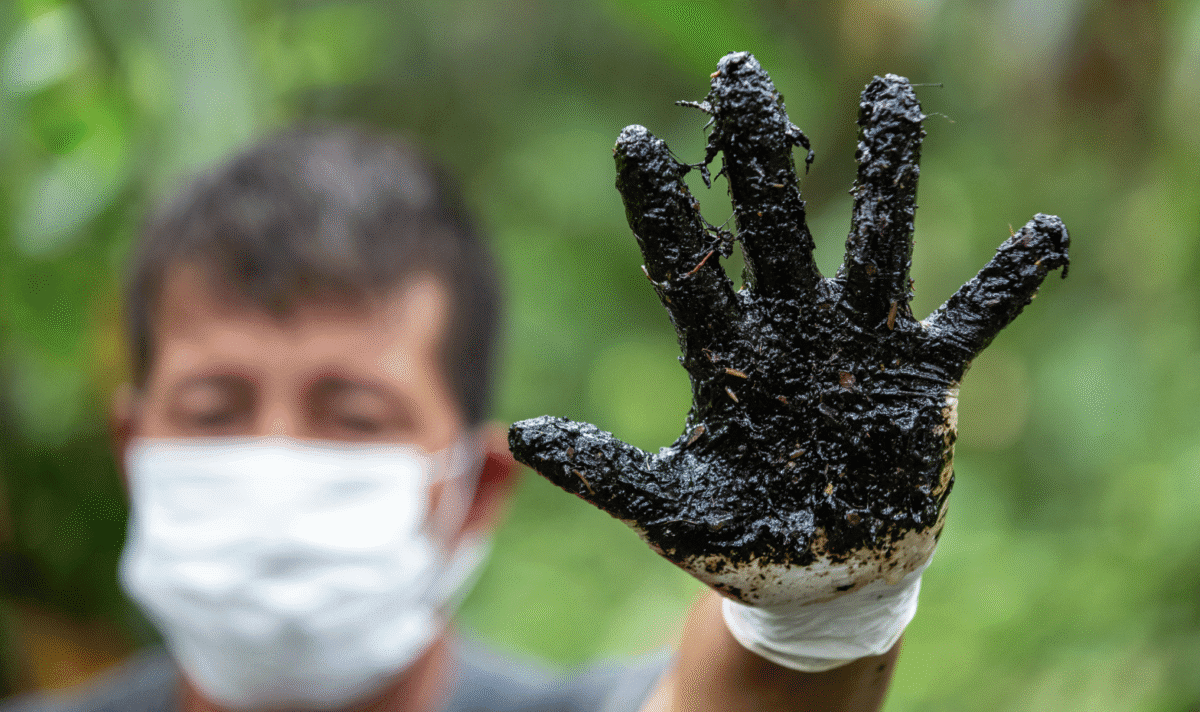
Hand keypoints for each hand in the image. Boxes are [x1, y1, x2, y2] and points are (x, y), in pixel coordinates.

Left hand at [509, 52, 1067, 606]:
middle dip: (758, 157)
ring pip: (876, 242)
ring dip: (888, 175)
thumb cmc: (741, 538)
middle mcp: (792, 328)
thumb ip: (604, 471)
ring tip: (890, 96)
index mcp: (727, 352)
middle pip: (774, 225)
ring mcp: (859, 345)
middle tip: (740, 75)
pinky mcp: (920, 378)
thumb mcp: (669, 507)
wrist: (818, 577)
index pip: (686, 265)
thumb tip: (516, 434)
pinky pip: (972, 319)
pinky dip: (1006, 282)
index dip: (663, 207)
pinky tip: (1040, 230)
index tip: (637, 139)